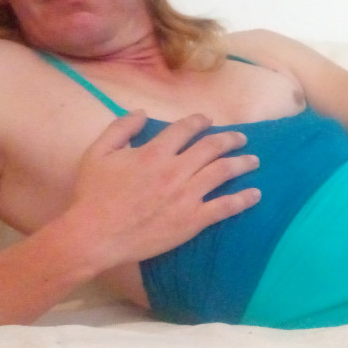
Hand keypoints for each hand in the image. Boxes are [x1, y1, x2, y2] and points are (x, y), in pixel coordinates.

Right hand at [67, 111, 260, 264]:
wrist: (95, 235)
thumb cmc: (92, 195)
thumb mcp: (98, 153)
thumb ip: (120, 129)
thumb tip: (140, 112)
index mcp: (154, 152)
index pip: (185, 129)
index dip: (200, 121)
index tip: (208, 121)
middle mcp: (175, 170)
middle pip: (212, 147)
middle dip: (230, 139)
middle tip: (241, 138)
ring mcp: (186, 196)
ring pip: (223, 172)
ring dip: (242, 163)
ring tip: (254, 160)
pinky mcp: (192, 221)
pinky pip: (224, 207)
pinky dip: (243, 199)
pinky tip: (255, 194)